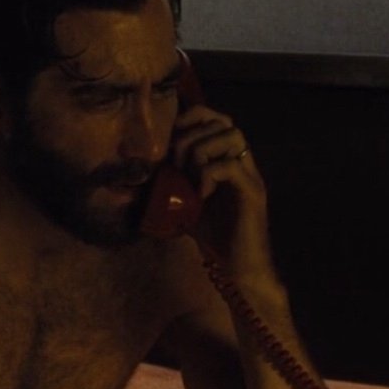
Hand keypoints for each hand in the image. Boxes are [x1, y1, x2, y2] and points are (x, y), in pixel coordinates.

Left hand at [170, 105, 270, 279]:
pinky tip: (200, 194)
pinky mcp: (253, 192)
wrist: (241, 270)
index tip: (172, 139)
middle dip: (192, 137)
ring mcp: (251, 176)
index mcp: (230, 161)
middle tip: (178, 166)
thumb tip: (135, 181)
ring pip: (232, 135)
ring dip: (202, 151)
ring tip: (190, 178)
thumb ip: (171, 188)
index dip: (193, 118)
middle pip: (224, 122)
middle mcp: (244, 164)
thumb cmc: (216, 238)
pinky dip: (208, 175)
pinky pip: (230, 166)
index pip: (217, 119)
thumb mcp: (184, 207)